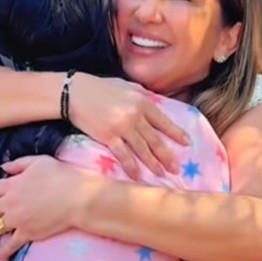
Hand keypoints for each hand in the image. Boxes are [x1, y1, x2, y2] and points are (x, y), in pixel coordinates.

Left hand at [0, 155, 98, 260]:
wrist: (76, 197)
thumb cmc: (60, 175)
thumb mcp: (38, 161)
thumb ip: (18, 164)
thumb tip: (3, 167)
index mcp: (12, 185)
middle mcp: (10, 203)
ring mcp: (18, 220)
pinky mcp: (28, 233)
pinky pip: (11, 245)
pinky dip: (1, 253)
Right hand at [69, 73, 189, 176]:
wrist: (74, 93)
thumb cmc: (98, 87)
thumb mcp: (125, 84)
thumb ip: (141, 93)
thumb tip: (154, 100)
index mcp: (141, 101)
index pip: (163, 121)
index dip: (176, 133)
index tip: (187, 143)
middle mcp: (135, 115)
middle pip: (155, 139)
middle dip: (167, 155)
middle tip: (177, 168)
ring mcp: (122, 127)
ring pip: (143, 149)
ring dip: (153, 164)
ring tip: (162, 174)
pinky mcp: (108, 137)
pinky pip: (123, 155)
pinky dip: (132, 167)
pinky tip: (138, 175)